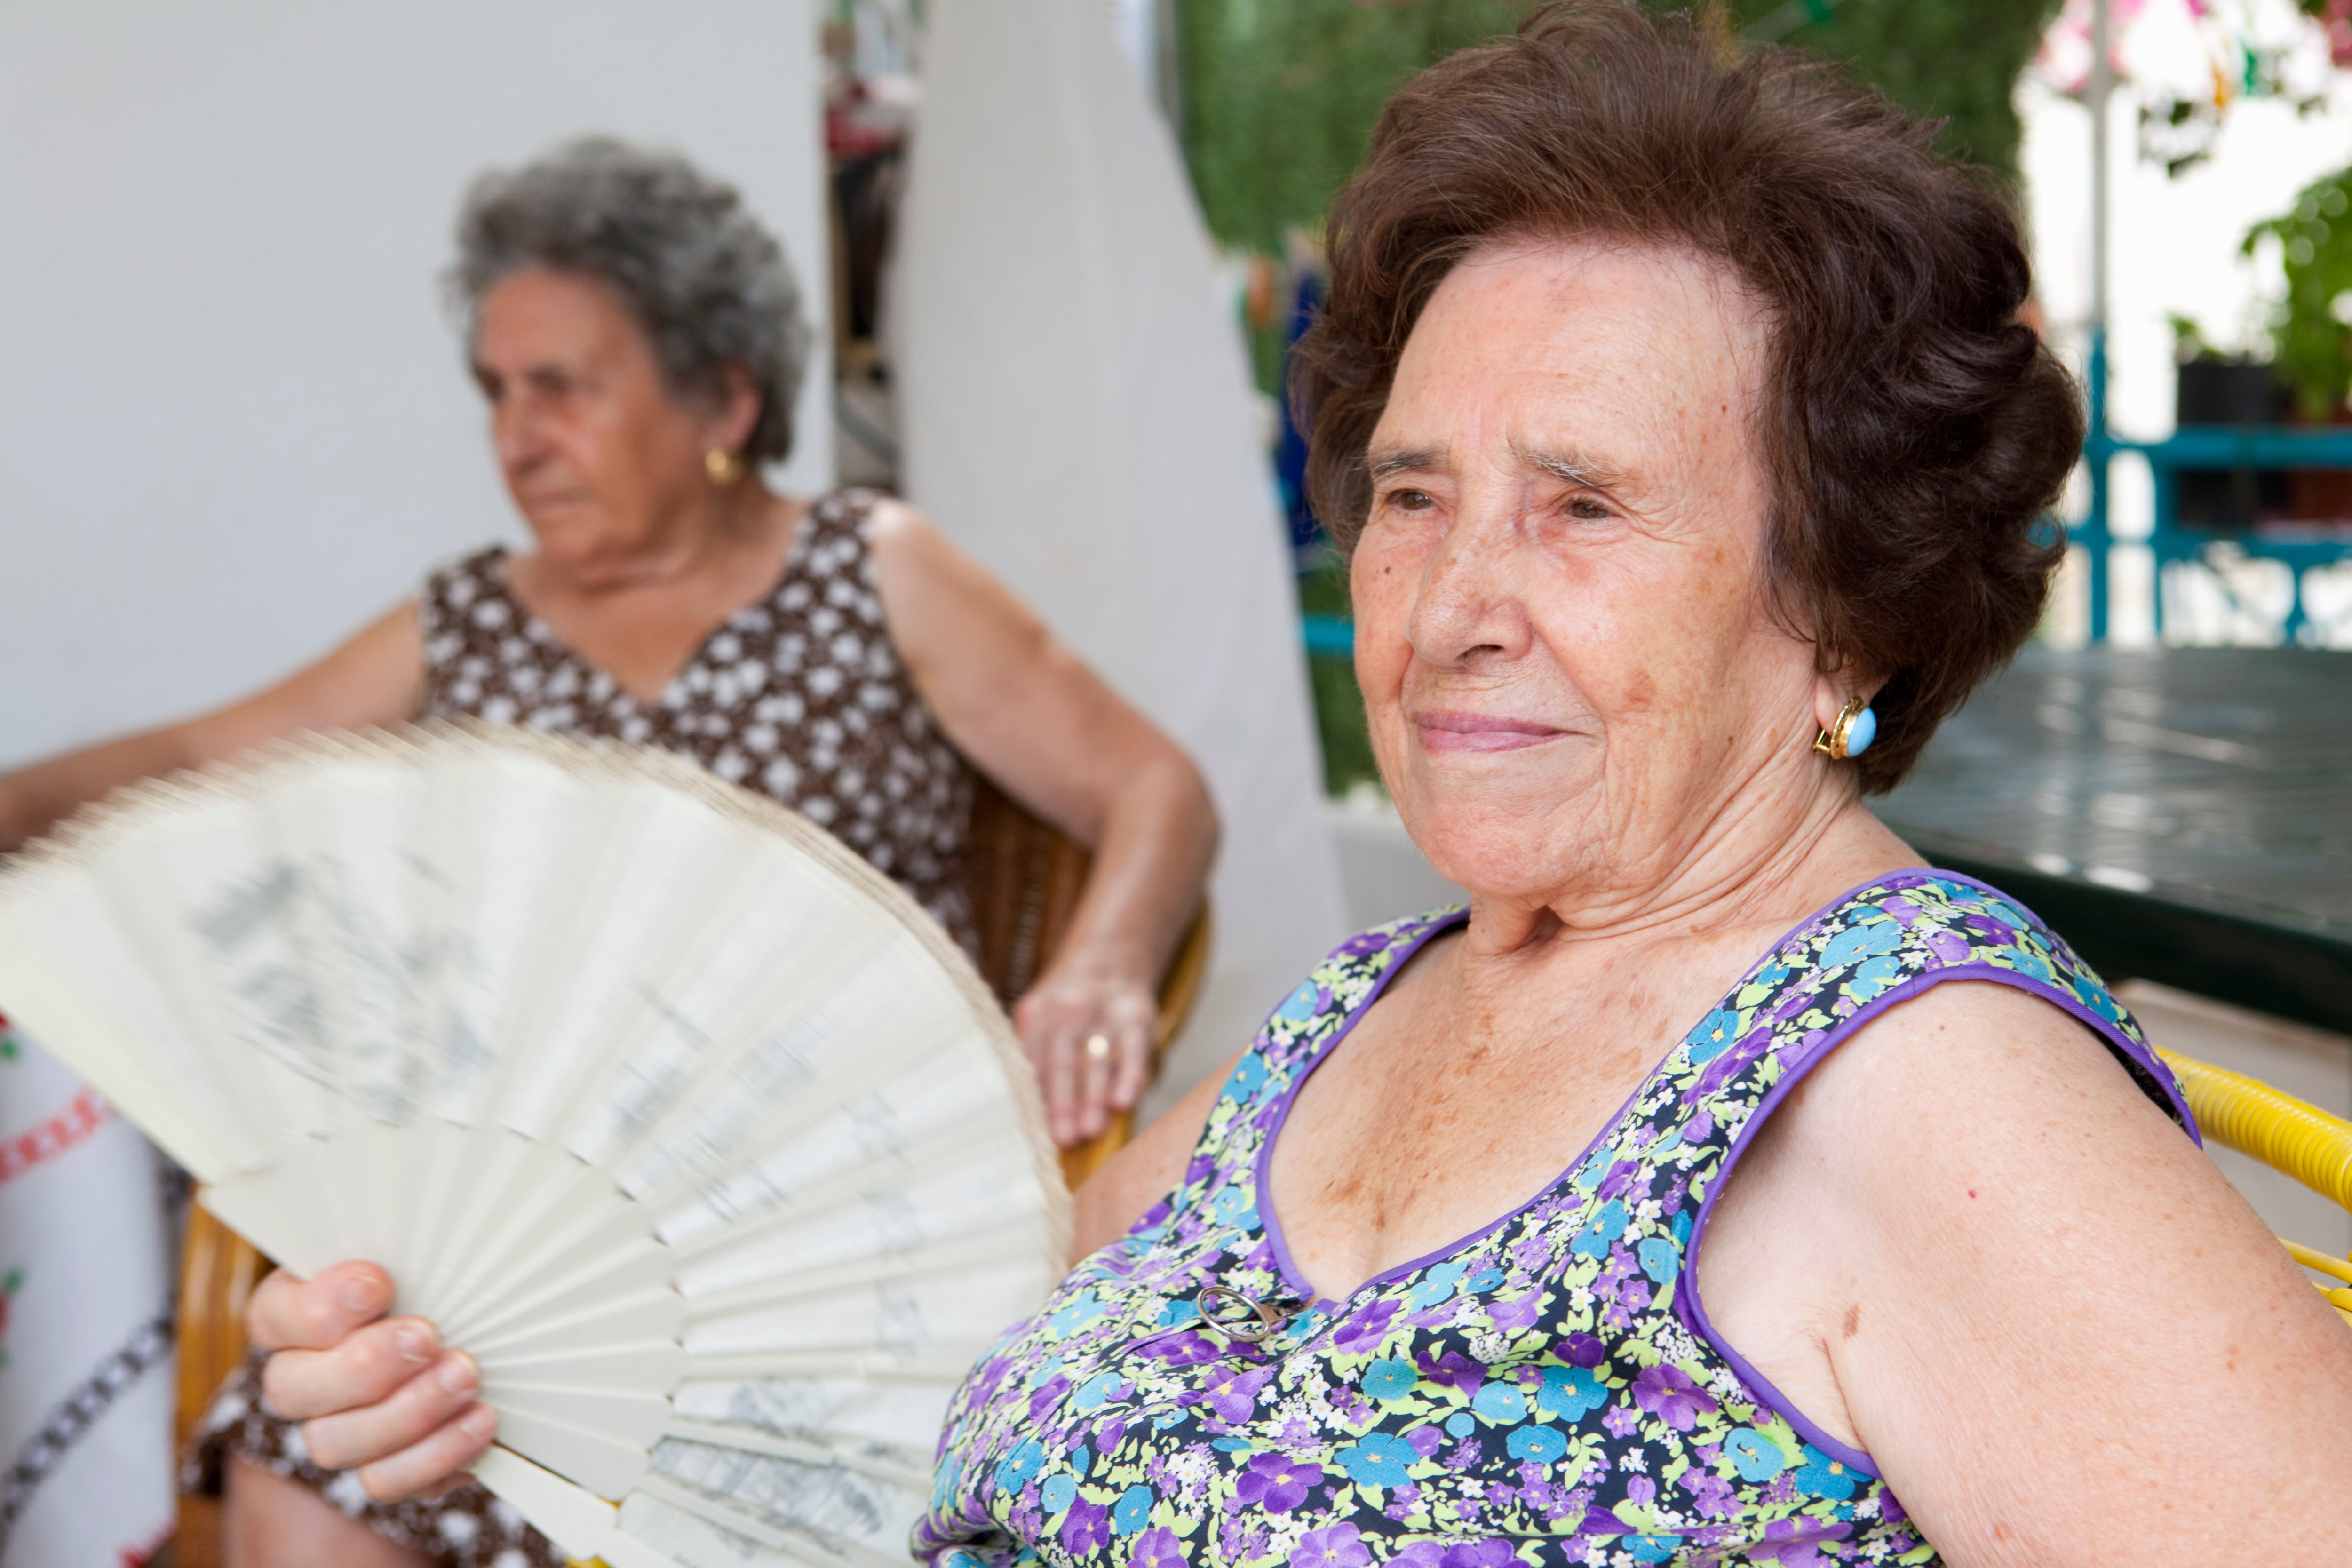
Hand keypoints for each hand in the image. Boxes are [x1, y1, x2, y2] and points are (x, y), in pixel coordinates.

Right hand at [247, 1261, 495, 1501]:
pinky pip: (387, 1483)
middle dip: (366, 1365)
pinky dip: (436, 1454)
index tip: (378, 1284)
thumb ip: (402, 1253)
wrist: (469, 1344)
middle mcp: (302, 1382)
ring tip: (465, 1376)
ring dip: (409, 1411)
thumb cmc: (432, 1287)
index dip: (318, 1308)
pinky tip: (479, 1420)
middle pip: (294, 1391)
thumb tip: (402, 1255)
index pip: (273, 1318)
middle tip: (427, 1336)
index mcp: (295, 1318)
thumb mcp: (416, 1258)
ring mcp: (336, 1432)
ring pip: (336, 1444)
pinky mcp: (381, 1471)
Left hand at [1012, 962, 1159, 1147]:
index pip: (1031, 1060)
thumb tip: (1024, 1116)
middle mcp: (1068, 1009)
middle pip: (1062, 1059)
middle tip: (1064, 1137)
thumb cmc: (1069, 1006)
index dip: (1033, 1097)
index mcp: (1037, 1014)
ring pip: (1097, 1057)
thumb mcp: (1041, 1018)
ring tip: (1092, 1129)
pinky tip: (1125, 1100)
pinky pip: (1134, 1048)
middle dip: (1063, 1101)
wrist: (1110, 954)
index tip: (1033, 1131)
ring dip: (1094, 1095)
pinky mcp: (1137, 1014)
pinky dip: (1130, 1075)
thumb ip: (1033, 1057)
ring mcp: (1105, 1011)